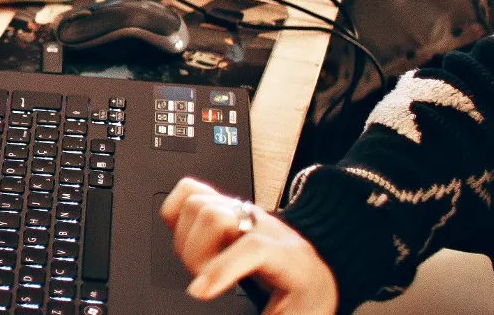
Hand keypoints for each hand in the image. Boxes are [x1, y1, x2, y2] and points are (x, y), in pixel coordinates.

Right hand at [160, 178, 336, 314]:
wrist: (316, 279)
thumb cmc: (305, 299)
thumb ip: (260, 313)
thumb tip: (218, 312)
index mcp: (291, 257)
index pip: (254, 247)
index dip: (221, 268)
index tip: (199, 292)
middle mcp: (266, 227)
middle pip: (217, 217)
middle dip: (196, 253)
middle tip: (201, 280)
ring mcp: (244, 214)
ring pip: (200, 202)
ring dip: (185, 236)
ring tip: (197, 263)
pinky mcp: (227, 209)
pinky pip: (191, 191)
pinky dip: (177, 211)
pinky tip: (184, 234)